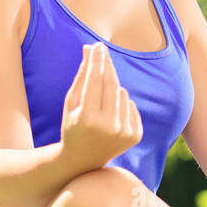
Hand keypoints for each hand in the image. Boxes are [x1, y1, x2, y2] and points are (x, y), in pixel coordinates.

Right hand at [60, 41, 142, 172]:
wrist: (83, 161)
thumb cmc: (72, 126)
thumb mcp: (71, 102)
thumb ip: (81, 75)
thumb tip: (91, 49)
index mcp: (88, 118)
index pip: (95, 81)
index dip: (97, 61)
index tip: (97, 45)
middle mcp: (108, 126)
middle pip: (111, 84)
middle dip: (107, 65)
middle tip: (102, 50)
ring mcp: (124, 133)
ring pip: (122, 93)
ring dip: (112, 89)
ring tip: (100, 103)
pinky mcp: (135, 136)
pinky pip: (131, 105)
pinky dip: (121, 104)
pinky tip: (110, 115)